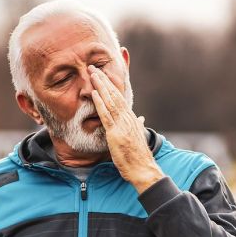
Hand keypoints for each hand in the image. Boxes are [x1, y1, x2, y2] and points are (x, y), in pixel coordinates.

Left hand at [88, 64, 165, 193]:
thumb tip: (141, 119)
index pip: (120, 97)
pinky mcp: (116, 134)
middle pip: (114, 94)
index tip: (103, 74)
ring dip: (100, 86)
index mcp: (132, 119)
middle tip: (92, 67)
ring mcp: (122, 125)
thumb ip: (139, 126)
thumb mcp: (139, 138)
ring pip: (110, 101)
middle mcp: (128, 118)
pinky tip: (94, 93)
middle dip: (103, 80)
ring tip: (91, 73)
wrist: (143, 169)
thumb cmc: (139, 157)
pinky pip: (106, 115)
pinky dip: (100, 103)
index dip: (111, 84)